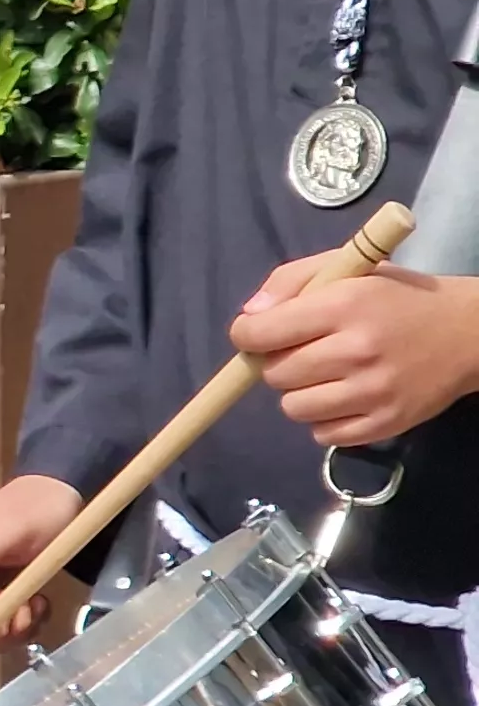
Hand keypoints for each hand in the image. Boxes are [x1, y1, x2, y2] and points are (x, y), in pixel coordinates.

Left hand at [230, 260, 478, 445]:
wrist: (469, 333)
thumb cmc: (399, 298)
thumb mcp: (349, 270)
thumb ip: (291, 282)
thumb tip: (249, 318)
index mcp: (344, 307)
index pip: (261, 334)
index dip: (248, 335)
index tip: (256, 334)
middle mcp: (357, 351)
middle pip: (274, 375)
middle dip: (278, 363)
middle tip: (305, 352)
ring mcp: (373, 392)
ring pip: (293, 409)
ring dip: (300, 394)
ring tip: (327, 375)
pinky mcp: (386, 424)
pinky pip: (323, 436)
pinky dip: (325, 420)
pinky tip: (345, 397)